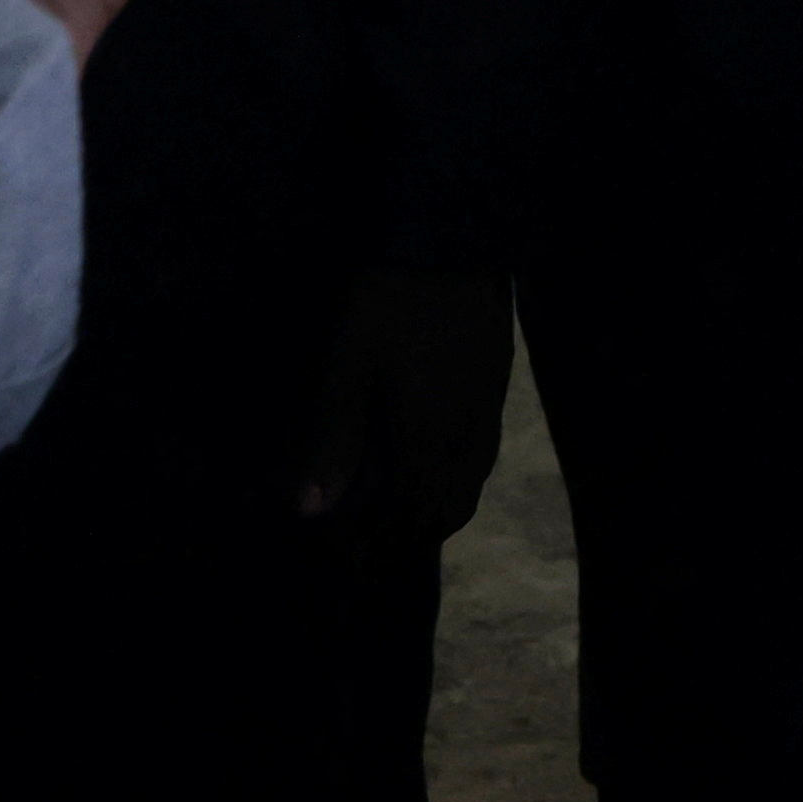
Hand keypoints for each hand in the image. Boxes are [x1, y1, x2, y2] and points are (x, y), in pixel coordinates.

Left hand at [293, 264, 516, 533]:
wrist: (453, 243)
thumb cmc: (392, 300)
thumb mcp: (348, 363)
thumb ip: (331, 437)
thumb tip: (308, 510)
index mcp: (430, 441)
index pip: (404, 524)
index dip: (371, 551)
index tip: (337, 558)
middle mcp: (467, 441)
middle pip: (439, 518)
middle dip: (399, 543)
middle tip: (356, 547)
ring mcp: (487, 417)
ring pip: (463, 493)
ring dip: (425, 517)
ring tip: (386, 516)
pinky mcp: (494, 393)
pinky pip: (476, 464)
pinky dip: (446, 486)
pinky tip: (422, 466)